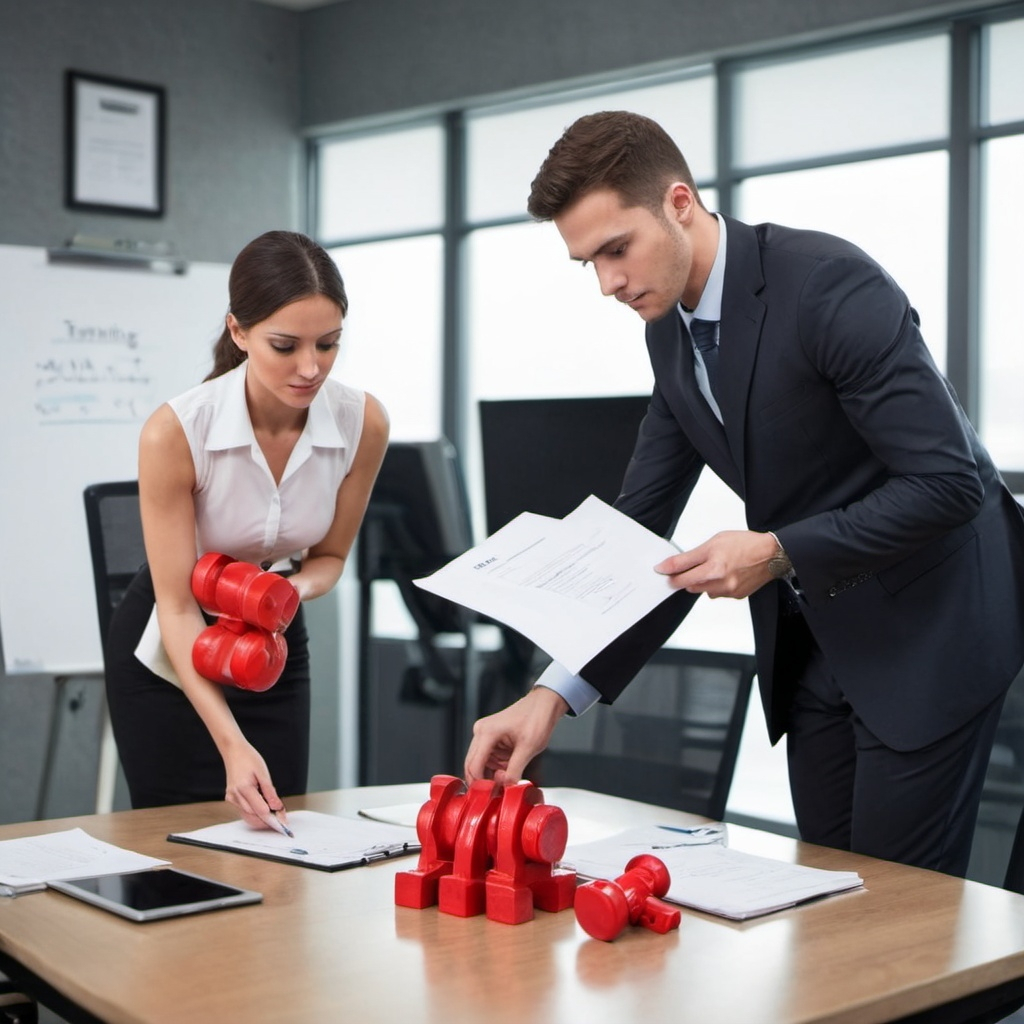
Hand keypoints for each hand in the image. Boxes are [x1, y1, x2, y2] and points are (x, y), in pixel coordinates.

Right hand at [222, 740, 286, 829]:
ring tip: (274, 813)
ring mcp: (231, 798)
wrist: (234, 751)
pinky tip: (263, 808)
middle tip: (281, 818)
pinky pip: (243, 811)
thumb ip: (270, 792)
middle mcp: (235, 795)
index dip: (273, 817)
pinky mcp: (231, 798)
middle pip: (254, 816)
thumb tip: (277, 807)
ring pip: (248, 816)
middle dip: (268, 819)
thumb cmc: (249, 758)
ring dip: (261, 818)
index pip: (261, 810)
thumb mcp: (263, 773)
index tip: (284, 820)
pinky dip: (254, 813)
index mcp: (244, 788)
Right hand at [464, 686, 568, 786]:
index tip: (490, 796)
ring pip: (480, 763)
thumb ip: (514, 770)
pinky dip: (496, 766)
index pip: (474, 766)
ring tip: (508, 778)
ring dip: (492, 773)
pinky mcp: (490, 736)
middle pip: (472, 765)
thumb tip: (505, 787)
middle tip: (497, 793)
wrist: (545, 704)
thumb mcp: (528, 748)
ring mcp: (484, 733)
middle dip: (483, 781)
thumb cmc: (537, 719)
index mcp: (487, 733)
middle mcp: (481, 731)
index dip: (480, 784)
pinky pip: (488, 757)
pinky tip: (509, 768)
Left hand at [654, 530, 777, 598]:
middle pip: (690, 585)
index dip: (669, 573)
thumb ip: (689, 557)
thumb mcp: (713, 543)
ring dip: (701, 582)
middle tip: (691, 566)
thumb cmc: (745, 544)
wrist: (771, 554)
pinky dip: (715, 585)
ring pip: (703, 590)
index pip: (682, 576)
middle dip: (686, 577)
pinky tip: (725, 574)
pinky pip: (716, 593)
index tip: (662, 571)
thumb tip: (669, 566)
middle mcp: (721, 582)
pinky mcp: (735, 596)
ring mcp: (728, 591)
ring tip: (714, 567)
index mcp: (714, 567)